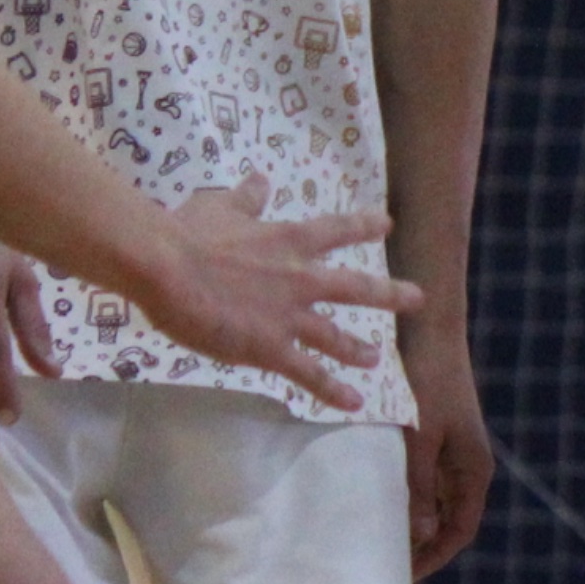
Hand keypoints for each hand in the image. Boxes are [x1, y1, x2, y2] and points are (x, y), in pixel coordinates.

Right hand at [134, 181, 418, 414]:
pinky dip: (333, 390)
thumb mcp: (220, 207)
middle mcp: (300, 279)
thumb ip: (246, 198)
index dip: (362, 226)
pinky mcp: (271, 348)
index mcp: (288, 241)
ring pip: (335, 336)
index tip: (386, 225)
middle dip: (389, 294)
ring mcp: (289, 316)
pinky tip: (355, 403)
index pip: (335, 230)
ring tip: (375, 358)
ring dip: (357, 349)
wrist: (167, 268)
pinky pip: (309, 374)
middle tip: (417, 298)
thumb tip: (260, 180)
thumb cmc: (186, 234)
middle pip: (355, 288)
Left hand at [399, 322, 493, 579]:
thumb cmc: (428, 382)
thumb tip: (417, 533)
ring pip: (435, 503)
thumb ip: (417, 485)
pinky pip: (425, 482)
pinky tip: (379, 502)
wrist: (431, 332)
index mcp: (473, 470)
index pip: (458, 531)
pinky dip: (408, 499)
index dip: (433, 558)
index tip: (401, 579)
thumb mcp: (419, 437)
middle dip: (421, 548)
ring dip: (412, 524)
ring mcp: (454, 452)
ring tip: (378, 540)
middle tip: (384, 567)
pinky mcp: (438, 438)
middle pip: (448, 521)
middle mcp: (468, 466)